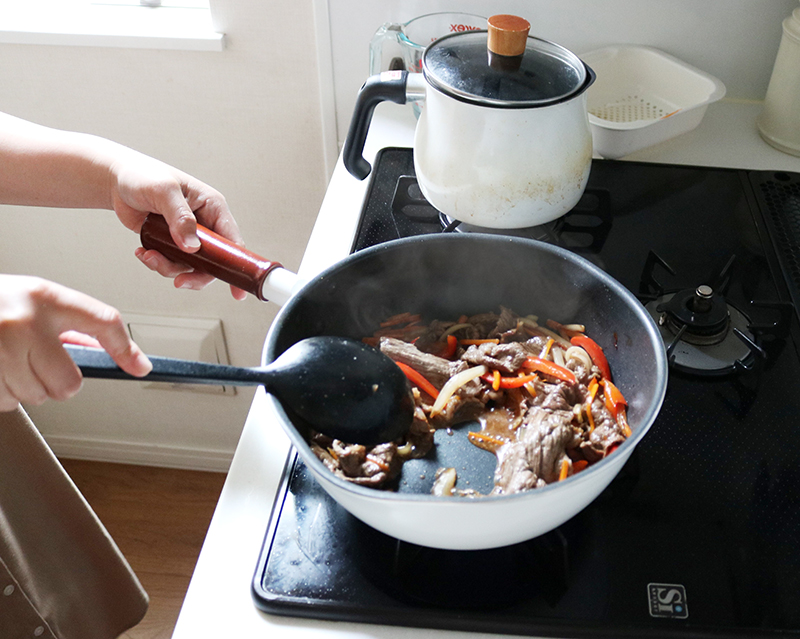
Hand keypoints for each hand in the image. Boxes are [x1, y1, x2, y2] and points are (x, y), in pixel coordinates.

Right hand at [0, 275, 151, 410]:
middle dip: (56, 381)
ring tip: (7, 360)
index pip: (102, 322)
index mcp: (45, 298)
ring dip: (24, 388)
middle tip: (37, 363)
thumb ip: (67, 324)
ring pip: (34, 397)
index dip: (125, 349)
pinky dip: (3, 393)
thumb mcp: (32, 299)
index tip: (140, 366)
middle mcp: (24, 322)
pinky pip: (6, 403)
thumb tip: (109, 354)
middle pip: (68, 384)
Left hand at [109, 154, 246, 299]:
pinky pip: (171, 263)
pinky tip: (144, 252)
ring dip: (168, 267)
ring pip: (189, 266)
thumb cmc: (143, 175)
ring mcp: (187, 235)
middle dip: (195, 274)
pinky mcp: (171, 243)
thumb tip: (192, 246)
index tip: (238, 290)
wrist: (116, 181)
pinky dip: (157, 263)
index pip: (232, 241)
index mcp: (213, 208)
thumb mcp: (164, 191)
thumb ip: (180, 218)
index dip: (237, 266)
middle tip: (179, 281)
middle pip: (213, 261)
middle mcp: (204, 224)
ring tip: (149, 256)